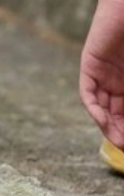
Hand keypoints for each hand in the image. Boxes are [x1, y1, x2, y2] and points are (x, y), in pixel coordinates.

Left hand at [79, 0, 123, 148]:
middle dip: (123, 133)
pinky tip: (103, 123)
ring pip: (102, 107)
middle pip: (116, 114)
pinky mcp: (90, 65)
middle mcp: (116, 81)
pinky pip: (88, 93)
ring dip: (109, 127)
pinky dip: (95, 109)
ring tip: (121, 144)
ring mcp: (102, 73)